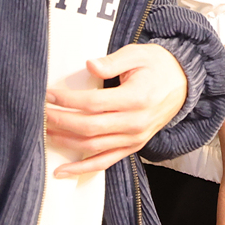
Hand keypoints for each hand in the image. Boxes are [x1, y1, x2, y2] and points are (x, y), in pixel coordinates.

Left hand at [44, 44, 187, 177]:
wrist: (183, 83)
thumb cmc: (158, 66)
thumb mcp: (137, 54)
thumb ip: (112, 62)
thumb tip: (90, 66)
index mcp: (137, 98)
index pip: (94, 103)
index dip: (68, 100)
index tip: (49, 94)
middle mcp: (136, 123)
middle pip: (89, 127)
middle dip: (60, 121)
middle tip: (41, 113)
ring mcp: (134, 138)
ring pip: (93, 147)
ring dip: (65, 141)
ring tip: (45, 133)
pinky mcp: (133, 147)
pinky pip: (104, 162)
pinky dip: (82, 169)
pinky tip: (61, 170)